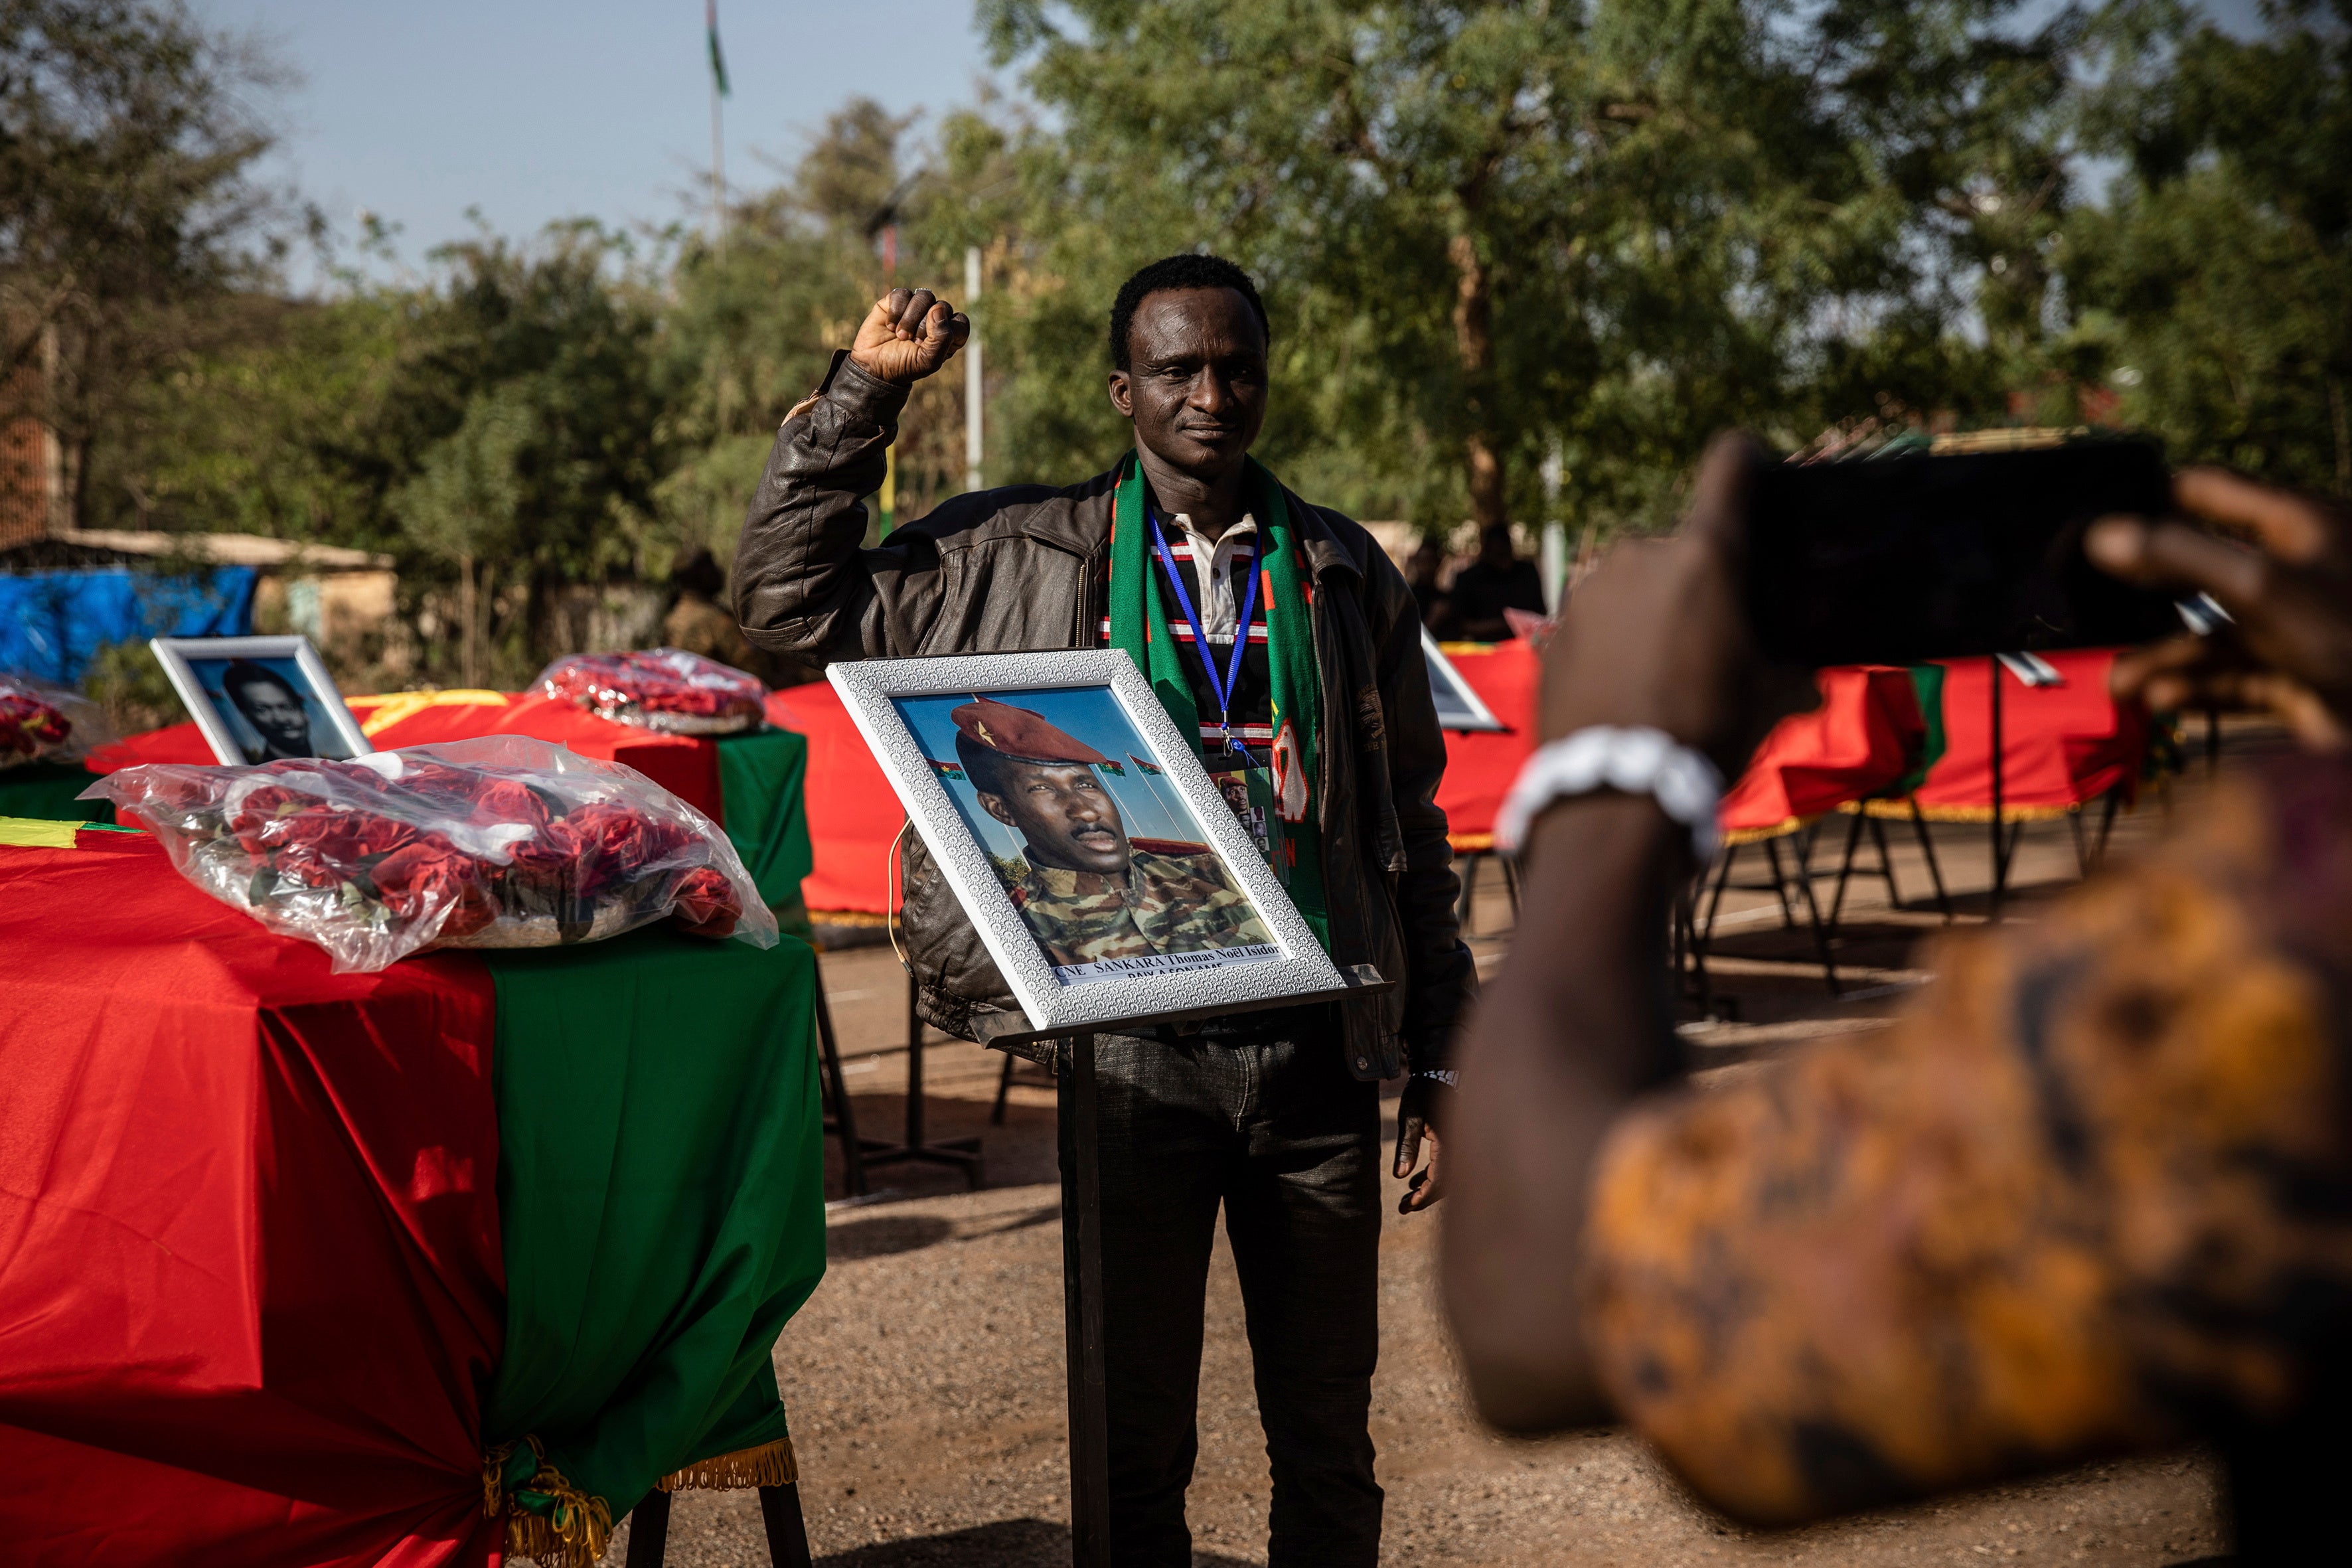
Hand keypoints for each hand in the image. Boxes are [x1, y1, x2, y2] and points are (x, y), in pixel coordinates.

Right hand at [848, 287, 970, 385]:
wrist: (872, 366)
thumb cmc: (902, 366)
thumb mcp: (927, 361)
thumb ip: (941, 337)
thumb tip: (938, 308)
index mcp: (947, 335)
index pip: (961, 321)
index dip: (948, 329)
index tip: (930, 343)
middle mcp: (934, 319)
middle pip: (942, 306)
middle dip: (925, 327)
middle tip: (912, 342)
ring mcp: (915, 308)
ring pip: (924, 296)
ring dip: (910, 318)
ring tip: (899, 335)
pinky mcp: (896, 301)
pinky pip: (903, 294)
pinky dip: (895, 311)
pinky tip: (889, 325)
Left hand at [1394, 1074, 1446, 1213]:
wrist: (1441, 1069)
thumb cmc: (1424, 1090)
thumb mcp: (1410, 1116)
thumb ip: (1406, 1146)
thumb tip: (1400, 1175)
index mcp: (1450, 1143)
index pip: (1440, 1179)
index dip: (1425, 1196)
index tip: (1408, 1206)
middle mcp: (1460, 1146)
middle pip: (1446, 1183)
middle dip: (1425, 1197)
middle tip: (1403, 1208)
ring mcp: (1461, 1144)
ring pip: (1448, 1176)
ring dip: (1428, 1188)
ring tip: (1406, 1198)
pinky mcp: (1456, 1141)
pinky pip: (1448, 1166)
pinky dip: (1432, 1176)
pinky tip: (1414, 1181)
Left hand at [1538, 433, 1814, 780]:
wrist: (1612, 793)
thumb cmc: (1704, 737)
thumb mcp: (1768, 701)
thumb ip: (1791, 671)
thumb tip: (1807, 679)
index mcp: (1706, 555)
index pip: (1731, 464)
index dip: (1748, 462)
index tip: (1755, 474)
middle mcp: (1641, 554)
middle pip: (1681, 545)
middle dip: (1697, 579)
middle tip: (1712, 633)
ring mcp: (1588, 589)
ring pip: (1634, 582)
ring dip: (1650, 609)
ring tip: (1663, 670)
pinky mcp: (1552, 628)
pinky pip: (1596, 618)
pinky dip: (1612, 638)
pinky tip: (1622, 685)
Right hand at [2088, 469, 2351, 751]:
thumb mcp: (2261, 585)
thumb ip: (2179, 556)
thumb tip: (2101, 535)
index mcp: (2294, 525)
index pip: (2207, 491)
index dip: (2149, 497)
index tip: (2093, 519)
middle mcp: (2292, 570)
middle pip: (2198, 569)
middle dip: (2141, 594)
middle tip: (2087, 611)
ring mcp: (2295, 628)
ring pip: (2212, 636)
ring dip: (2162, 658)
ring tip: (2117, 684)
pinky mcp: (2299, 681)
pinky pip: (2233, 681)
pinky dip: (2196, 691)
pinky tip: (2161, 701)